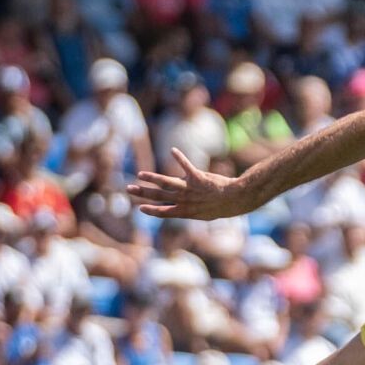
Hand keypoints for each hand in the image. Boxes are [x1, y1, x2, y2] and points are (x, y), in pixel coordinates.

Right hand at [128, 148, 252, 219]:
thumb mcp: (204, 213)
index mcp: (186, 211)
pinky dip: (180, 158)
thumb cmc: (221, 207)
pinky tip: (173, 151)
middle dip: (143, 193)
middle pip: (159, 196)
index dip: (151, 211)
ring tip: (140, 175)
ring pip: (166, 183)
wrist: (236, 199)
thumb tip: (180, 204)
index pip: (164, 212)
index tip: (140, 208)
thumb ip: (190, 208)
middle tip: (129, 189)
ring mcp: (190, 189)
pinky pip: (186, 166)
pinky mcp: (197, 178)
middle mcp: (185, 200)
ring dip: (152, 178)